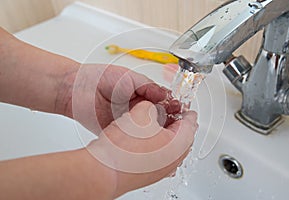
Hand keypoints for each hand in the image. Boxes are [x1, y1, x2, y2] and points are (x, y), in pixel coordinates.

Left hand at [60, 64, 180, 131]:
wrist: (74, 89)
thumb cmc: (99, 77)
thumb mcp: (129, 77)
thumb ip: (148, 86)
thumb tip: (165, 94)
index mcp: (141, 94)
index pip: (162, 102)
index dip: (173, 106)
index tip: (182, 110)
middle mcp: (136, 109)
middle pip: (158, 117)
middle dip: (170, 121)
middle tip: (179, 124)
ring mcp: (128, 122)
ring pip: (148, 129)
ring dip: (159, 132)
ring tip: (170, 135)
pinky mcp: (118, 133)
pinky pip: (132, 139)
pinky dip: (143, 142)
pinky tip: (152, 144)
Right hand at [88, 100, 197, 197]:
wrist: (103, 171)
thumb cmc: (122, 149)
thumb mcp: (141, 113)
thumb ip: (152, 106)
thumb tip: (151, 110)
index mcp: (179, 144)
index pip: (190, 124)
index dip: (185, 111)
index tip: (185, 108)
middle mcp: (173, 161)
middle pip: (181, 137)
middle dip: (175, 123)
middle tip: (169, 114)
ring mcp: (161, 170)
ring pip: (169, 147)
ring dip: (164, 135)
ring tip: (151, 124)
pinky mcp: (148, 175)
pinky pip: (157, 156)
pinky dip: (154, 145)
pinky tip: (141, 139)